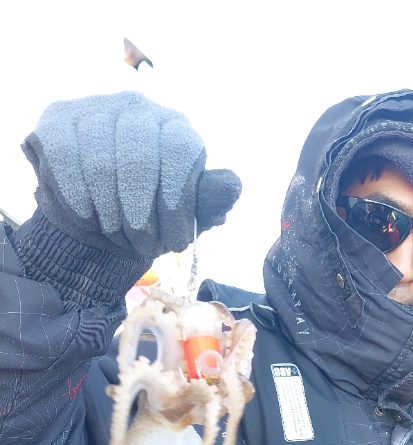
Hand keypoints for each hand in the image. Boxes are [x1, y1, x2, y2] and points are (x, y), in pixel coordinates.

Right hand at [22, 92, 240, 259]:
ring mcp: (95, 109)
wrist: (95, 220)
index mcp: (175, 128)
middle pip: (139, 155)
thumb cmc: (147, 216)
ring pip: (100, 161)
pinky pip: (65, 157)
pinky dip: (77, 197)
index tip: (174, 239)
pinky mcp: (56, 120)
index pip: (180, 147)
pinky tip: (87, 217)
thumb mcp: (184, 215)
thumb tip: (232, 185)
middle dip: (141, 214)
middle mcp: (137, 108)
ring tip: (117, 235)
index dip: (176, 197)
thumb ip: (207, 200)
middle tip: (143, 246)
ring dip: (110, 213)